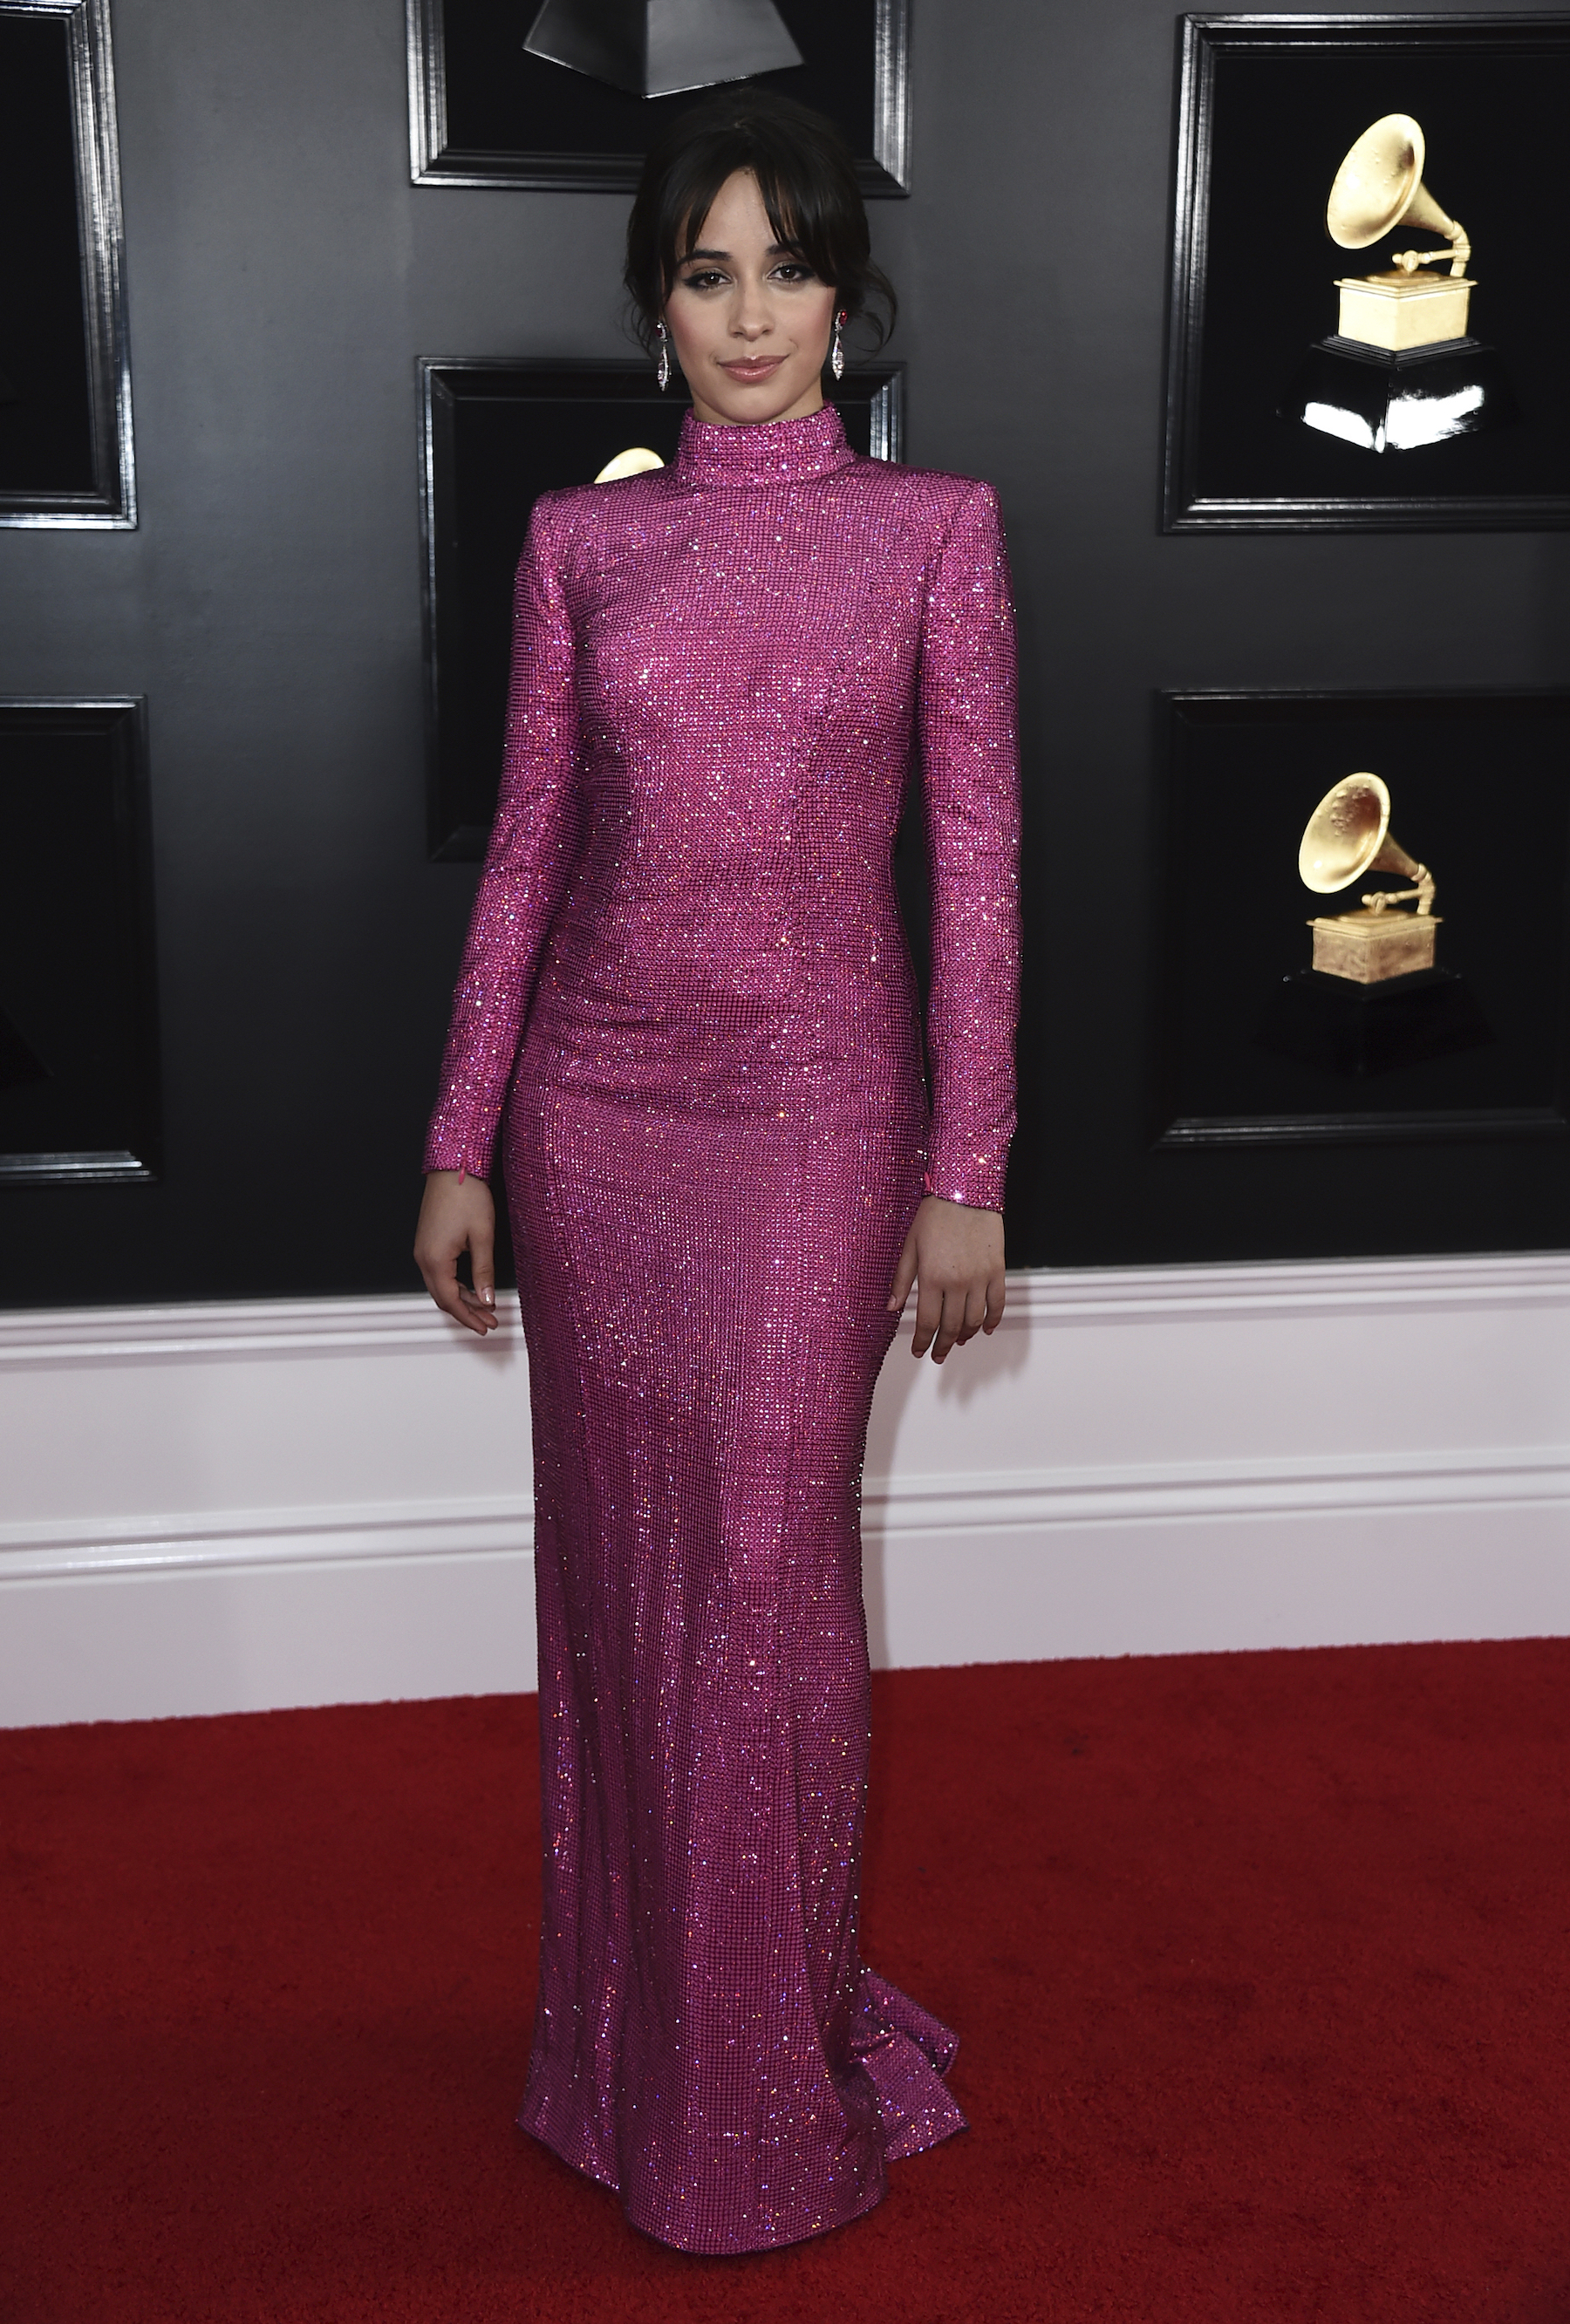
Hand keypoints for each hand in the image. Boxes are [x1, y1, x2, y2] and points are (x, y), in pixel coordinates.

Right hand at [414, 1170, 501, 1334]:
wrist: (453, 1169)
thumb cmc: (467, 1196)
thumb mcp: (482, 1236)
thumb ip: (483, 1271)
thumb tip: (486, 1300)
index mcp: (435, 1259)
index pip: (451, 1301)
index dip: (469, 1317)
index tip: (486, 1327)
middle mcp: (423, 1258)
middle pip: (443, 1297)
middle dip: (466, 1312)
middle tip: (489, 1322)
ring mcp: (423, 1250)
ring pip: (440, 1286)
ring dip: (462, 1299)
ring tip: (485, 1308)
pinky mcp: (427, 1243)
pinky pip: (439, 1273)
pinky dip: (455, 1285)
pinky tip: (472, 1288)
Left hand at [886, 1195, 1005, 1363]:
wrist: (965, 1192)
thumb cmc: (934, 1215)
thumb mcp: (910, 1246)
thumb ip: (901, 1280)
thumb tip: (891, 1308)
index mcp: (931, 1278)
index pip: (927, 1322)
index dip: (921, 1341)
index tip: (918, 1351)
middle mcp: (957, 1283)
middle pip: (951, 1327)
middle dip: (943, 1345)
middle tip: (938, 1355)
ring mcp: (980, 1279)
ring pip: (974, 1320)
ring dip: (965, 1336)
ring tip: (958, 1341)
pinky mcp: (997, 1271)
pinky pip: (997, 1304)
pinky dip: (992, 1320)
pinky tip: (985, 1329)